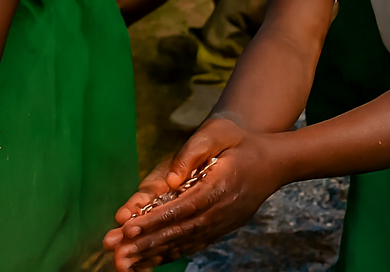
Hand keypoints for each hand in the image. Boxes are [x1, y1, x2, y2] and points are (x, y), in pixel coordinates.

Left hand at [103, 118, 284, 270]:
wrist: (272, 163)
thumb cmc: (241, 142)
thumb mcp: (219, 131)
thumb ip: (194, 150)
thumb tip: (170, 178)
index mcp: (219, 185)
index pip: (182, 206)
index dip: (154, 219)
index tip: (128, 228)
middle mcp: (220, 211)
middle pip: (178, 231)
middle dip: (145, 244)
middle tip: (117, 254)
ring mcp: (221, 224)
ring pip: (183, 243)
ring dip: (152, 255)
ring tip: (124, 264)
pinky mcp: (219, 230)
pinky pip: (191, 246)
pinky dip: (168, 255)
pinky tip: (147, 263)